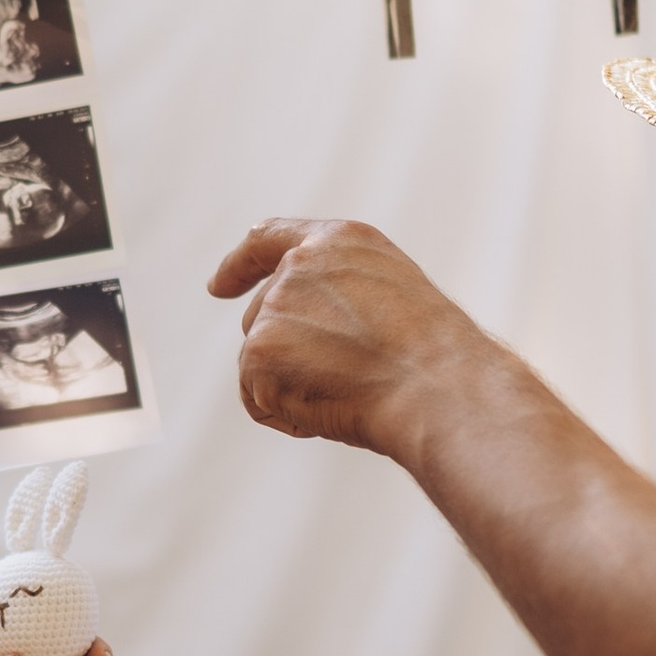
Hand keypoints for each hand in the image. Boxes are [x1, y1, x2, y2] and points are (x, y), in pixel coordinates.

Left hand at [208, 216, 492, 463]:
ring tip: (350, 389)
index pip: (269, 240)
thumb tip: (303, 336)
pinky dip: (288, 415)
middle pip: (260, 318)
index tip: (217, 286)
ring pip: (259, 363)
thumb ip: (340, 296)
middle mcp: (298, 265)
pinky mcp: (259, 349)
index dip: (238, 266)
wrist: (438, 386)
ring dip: (292, 388)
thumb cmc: (433, 358)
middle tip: (349, 377)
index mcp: (338, 242)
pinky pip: (258, 399)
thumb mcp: (392, 298)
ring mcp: (275, 306)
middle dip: (284, 356)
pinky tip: (332, 407)